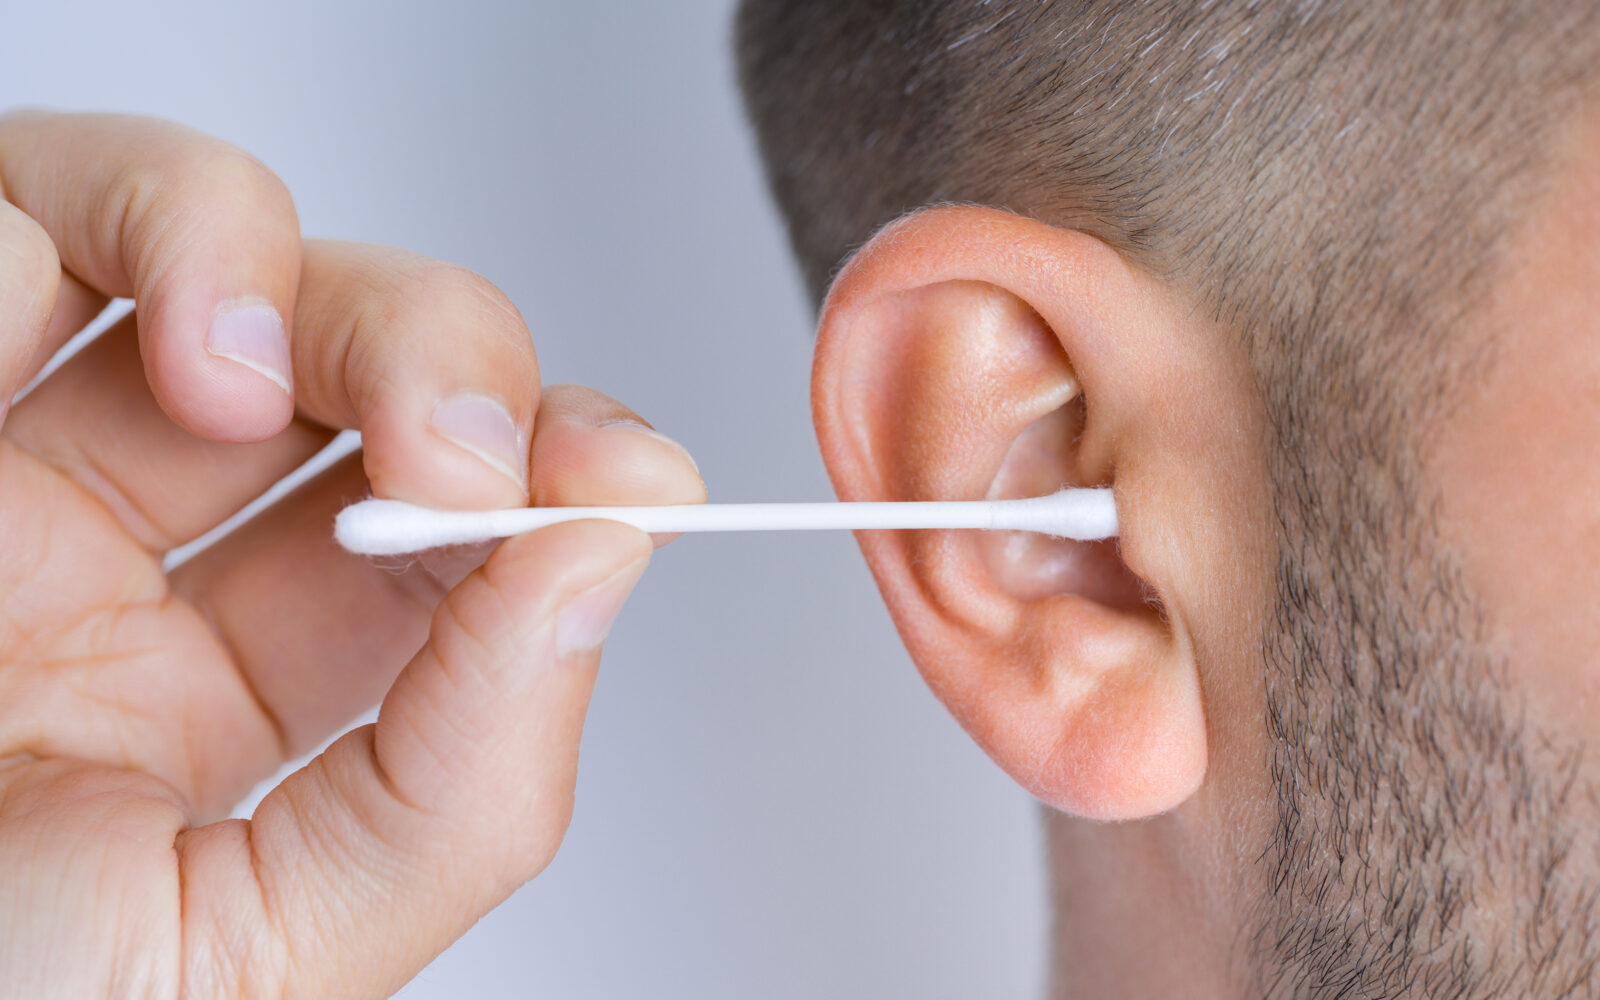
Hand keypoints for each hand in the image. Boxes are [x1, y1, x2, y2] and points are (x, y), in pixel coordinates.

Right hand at [0, 110, 704, 997]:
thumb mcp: (260, 951)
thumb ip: (467, 773)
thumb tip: (607, 558)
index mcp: (236, 701)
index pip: (446, 533)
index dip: (559, 470)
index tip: (625, 472)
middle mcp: (124, 565)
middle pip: (345, 369)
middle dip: (443, 360)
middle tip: (457, 446)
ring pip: (189, 249)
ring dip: (269, 261)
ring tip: (242, 372)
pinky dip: (90, 223)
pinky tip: (124, 332)